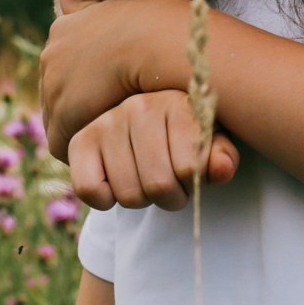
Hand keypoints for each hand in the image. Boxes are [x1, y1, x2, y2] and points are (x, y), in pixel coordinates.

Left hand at [42, 0, 178, 160]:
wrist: (154, 41)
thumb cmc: (149, 24)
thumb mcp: (111, 8)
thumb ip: (85, 8)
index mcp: (62, 29)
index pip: (65, 67)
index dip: (86, 83)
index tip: (109, 92)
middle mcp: (50, 55)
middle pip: (59, 94)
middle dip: (79, 107)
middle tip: (114, 121)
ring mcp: (53, 85)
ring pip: (60, 120)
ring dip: (82, 130)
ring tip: (114, 140)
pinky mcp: (61, 115)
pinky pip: (63, 144)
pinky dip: (84, 150)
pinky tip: (109, 152)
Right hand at [66, 90, 243, 211]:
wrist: (151, 125)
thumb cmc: (186, 137)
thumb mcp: (211, 144)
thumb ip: (221, 157)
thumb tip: (222, 168)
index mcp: (177, 103)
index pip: (189, 169)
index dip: (194, 184)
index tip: (193, 174)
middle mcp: (138, 107)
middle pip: (158, 186)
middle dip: (170, 197)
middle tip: (172, 185)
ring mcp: (106, 122)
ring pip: (128, 194)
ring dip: (142, 201)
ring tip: (147, 182)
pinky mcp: (81, 140)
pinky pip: (90, 189)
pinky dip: (105, 200)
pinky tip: (117, 186)